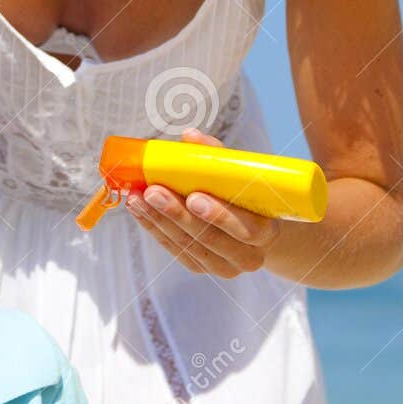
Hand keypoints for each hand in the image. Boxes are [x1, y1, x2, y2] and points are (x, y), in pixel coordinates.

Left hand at [125, 129, 281, 277]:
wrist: (253, 229)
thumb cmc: (244, 196)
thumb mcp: (240, 176)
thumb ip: (217, 156)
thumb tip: (190, 136)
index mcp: (266, 233)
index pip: (247, 229)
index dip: (220, 215)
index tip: (194, 196)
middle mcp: (248, 256)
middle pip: (210, 239)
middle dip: (177, 214)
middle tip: (153, 191)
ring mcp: (223, 267)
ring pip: (187, 245)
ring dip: (158, 219)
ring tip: (136, 197)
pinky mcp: (200, 267)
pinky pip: (173, 249)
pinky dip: (153, 227)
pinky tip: (138, 209)